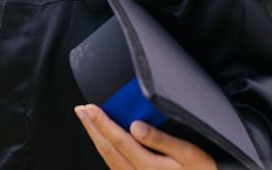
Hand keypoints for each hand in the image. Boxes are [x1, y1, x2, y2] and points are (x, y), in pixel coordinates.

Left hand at [75, 104, 216, 169]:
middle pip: (108, 150)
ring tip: (88, 121)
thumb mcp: (190, 155)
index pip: (118, 140)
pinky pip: (115, 166)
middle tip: (81, 110)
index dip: (101, 122)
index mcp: (150, 167)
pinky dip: (106, 150)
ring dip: (96, 138)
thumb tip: (135, 126)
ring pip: (109, 159)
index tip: (89, 107)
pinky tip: (104, 140)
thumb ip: (162, 140)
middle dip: (92, 128)